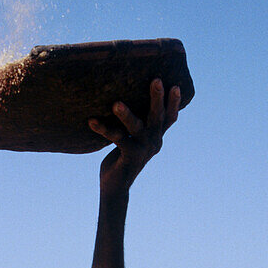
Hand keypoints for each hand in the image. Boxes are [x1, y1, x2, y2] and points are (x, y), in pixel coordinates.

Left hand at [88, 79, 179, 193]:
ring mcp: (143, 150)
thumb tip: (123, 98)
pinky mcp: (129, 157)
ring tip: (116, 104)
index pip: (169, 118)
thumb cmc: (121, 158)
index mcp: (156, 137)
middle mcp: (153, 142)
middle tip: (156, 80)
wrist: (115, 187)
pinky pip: (116, 138)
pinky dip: (103, 128)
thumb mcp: (131, 140)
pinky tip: (91, 121)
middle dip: (157, 98)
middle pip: (157, 117)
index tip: (176, 85)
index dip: (174, 103)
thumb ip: (134, 126)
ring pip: (136, 128)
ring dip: (126, 114)